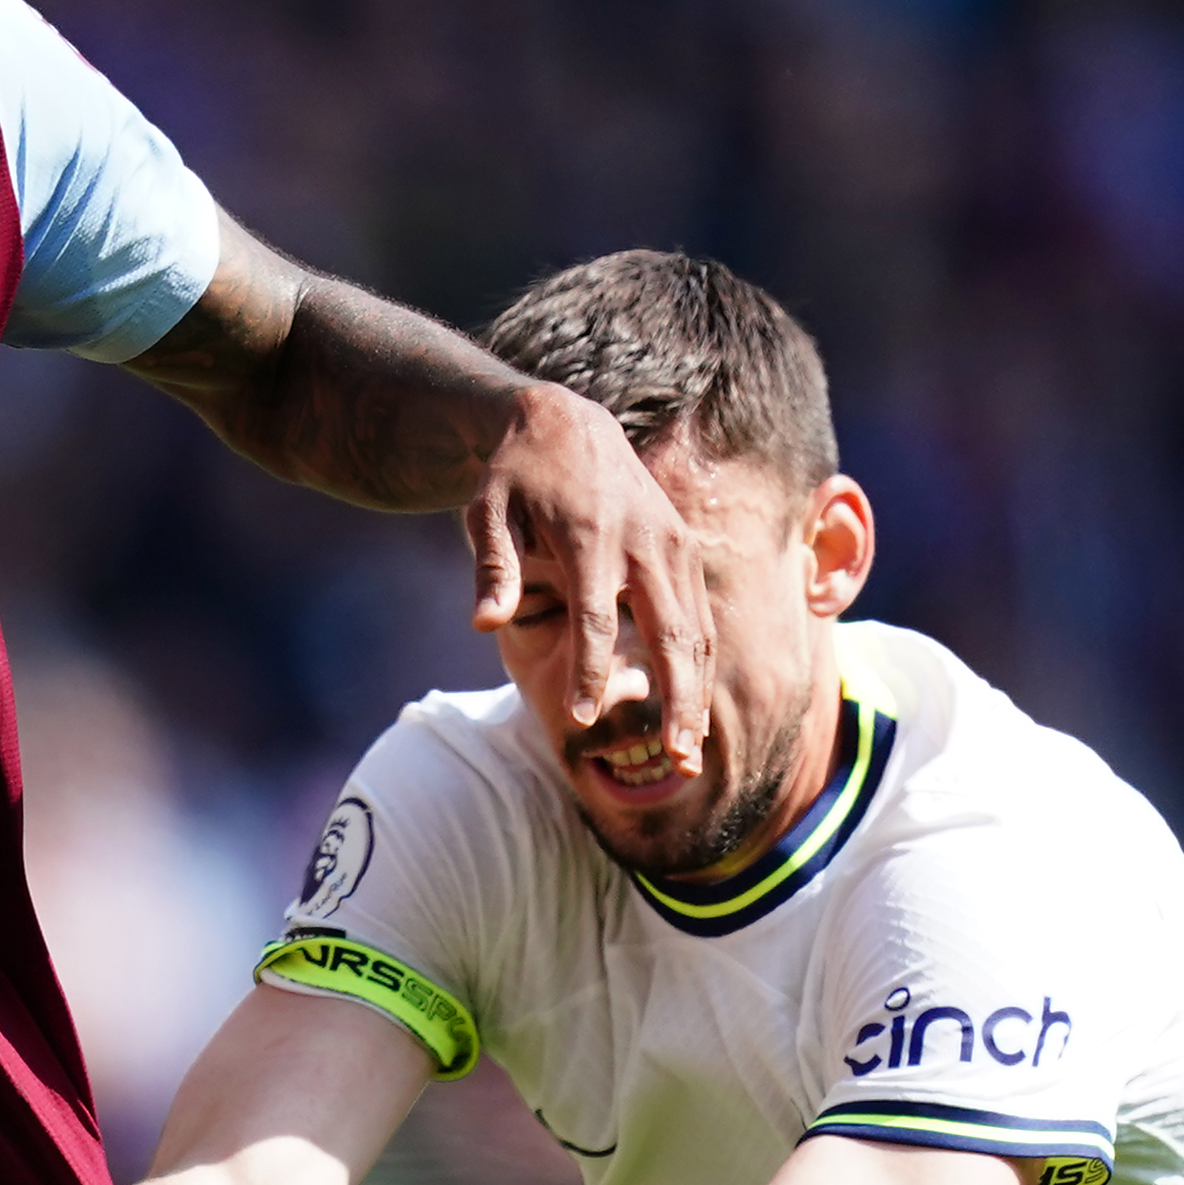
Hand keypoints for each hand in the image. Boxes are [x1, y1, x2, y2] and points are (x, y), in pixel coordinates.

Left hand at [462, 384, 712, 767]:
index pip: (595, 616)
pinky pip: (699, 616)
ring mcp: (672, 544)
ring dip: (696, 693)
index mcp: (590, 535)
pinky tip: (693, 712)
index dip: (589, 670)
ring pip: (695, 631)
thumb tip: (483, 623)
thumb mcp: (487, 511)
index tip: (580, 718)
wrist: (567, 422)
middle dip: (675, 699)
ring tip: (690, 754)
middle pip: (669, 632)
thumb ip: (492, 567)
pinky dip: (700, 666)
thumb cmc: (516, 476)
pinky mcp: (684, 549)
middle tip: (677, 762)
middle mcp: (643, 541)